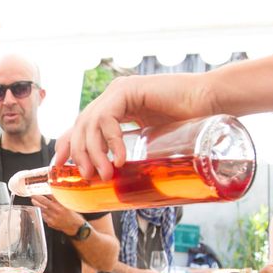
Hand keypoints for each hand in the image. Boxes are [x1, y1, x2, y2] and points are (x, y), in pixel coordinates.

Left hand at [30, 194, 82, 235]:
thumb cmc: (73, 215)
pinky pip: (43, 216)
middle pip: (43, 201)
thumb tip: (51, 194)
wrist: (75, 227)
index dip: (44, 191)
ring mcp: (52, 217)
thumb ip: (60, 200)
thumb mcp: (68, 205)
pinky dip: (41, 212)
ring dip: (36, 204)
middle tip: (32, 194)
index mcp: (62, 204)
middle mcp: (56, 210)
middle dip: (36, 197)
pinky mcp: (50, 222)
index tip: (40, 188)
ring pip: (41, 209)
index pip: (50, 194)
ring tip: (33, 201)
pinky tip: (40, 210)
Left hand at [53, 74, 215, 181]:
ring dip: (94, 152)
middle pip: (81, 126)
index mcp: (115, 107)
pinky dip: (110, 140)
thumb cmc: (189, 125)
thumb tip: (122, 181)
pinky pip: (107, 117)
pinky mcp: (128, 90)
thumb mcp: (152, 141)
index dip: (67, 146)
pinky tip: (119, 159)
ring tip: (104, 173)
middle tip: (87, 178)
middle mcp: (113, 97)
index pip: (81, 126)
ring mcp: (119, 91)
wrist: (212, 104)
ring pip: (90, 123)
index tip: (60, 169)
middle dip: (79, 154)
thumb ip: (134, 151)